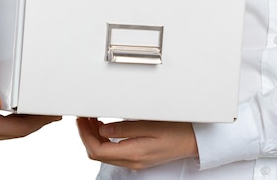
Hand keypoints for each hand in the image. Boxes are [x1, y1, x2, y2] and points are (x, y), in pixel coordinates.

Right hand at [0, 53, 60, 143]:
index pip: (20, 129)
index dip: (39, 122)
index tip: (53, 113)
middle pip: (19, 132)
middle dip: (38, 123)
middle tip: (54, 113)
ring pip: (12, 132)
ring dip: (29, 124)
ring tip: (44, 114)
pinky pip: (5, 129)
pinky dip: (18, 123)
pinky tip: (26, 116)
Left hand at [76, 117, 197, 169]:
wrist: (194, 140)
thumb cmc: (177, 130)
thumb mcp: (150, 124)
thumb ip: (125, 128)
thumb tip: (103, 130)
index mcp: (133, 153)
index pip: (98, 150)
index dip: (85, 134)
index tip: (81, 119)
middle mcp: (132, 160)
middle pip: (98, 153)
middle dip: (86, 134)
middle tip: (84, 116)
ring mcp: (135, 160)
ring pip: (105, 153)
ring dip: (94, 136)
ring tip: (92, 118)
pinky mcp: (138, 156)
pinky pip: (114, 151)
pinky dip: (105, 139)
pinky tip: (105, 127)